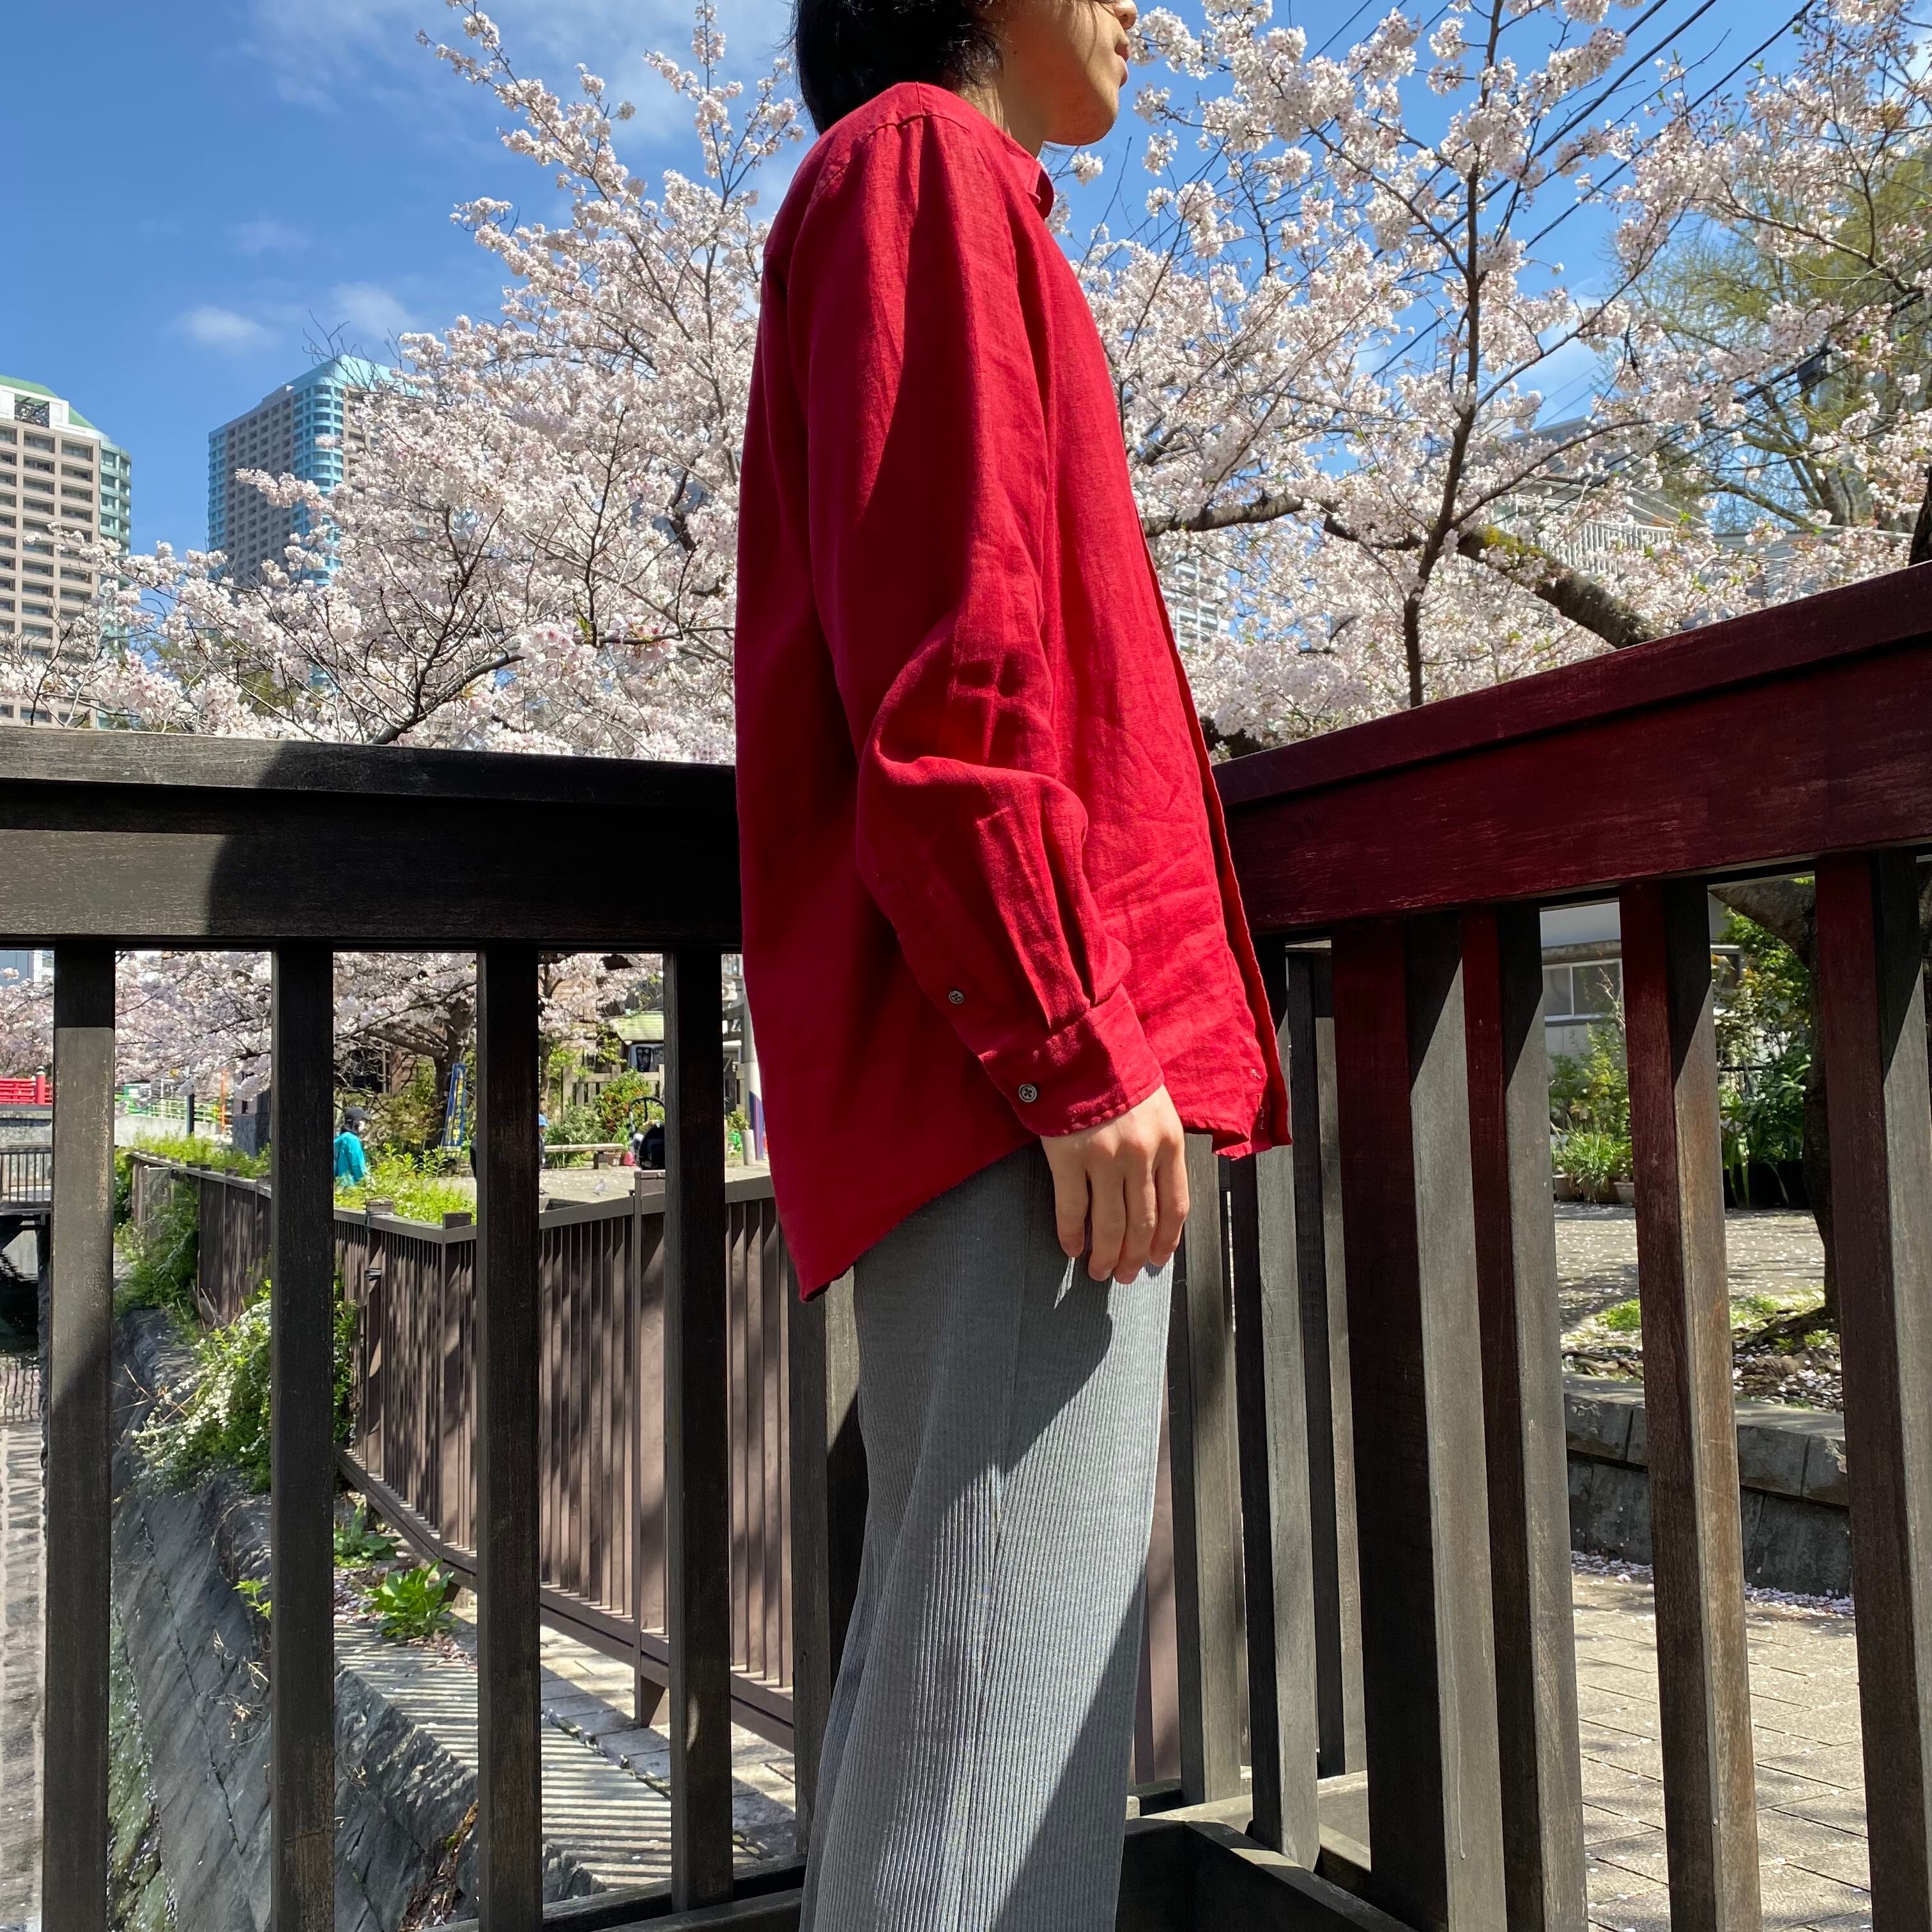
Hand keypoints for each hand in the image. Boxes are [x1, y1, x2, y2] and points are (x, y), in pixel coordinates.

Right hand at [1041, 1086, 1188, 1284]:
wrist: (1078, 1044)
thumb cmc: (1116, 1074)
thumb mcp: (1155, 1107)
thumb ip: (1159, 1147)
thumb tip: (1155, 1191)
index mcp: (1169, 1142)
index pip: (1176, 1205)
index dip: (1167, 1239)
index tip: (1157, 1259)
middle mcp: (1141, 1155)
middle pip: (1143, 1221)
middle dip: (1134, 1255)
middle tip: (1125, 1276)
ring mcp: (1104, 1158)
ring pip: (1110, 1223)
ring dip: (1106, 1255)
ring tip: (1099, 1272)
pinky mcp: (1068, 1158)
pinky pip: (1072, 1209)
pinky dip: (1072, 1234)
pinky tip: (1071, 1249)